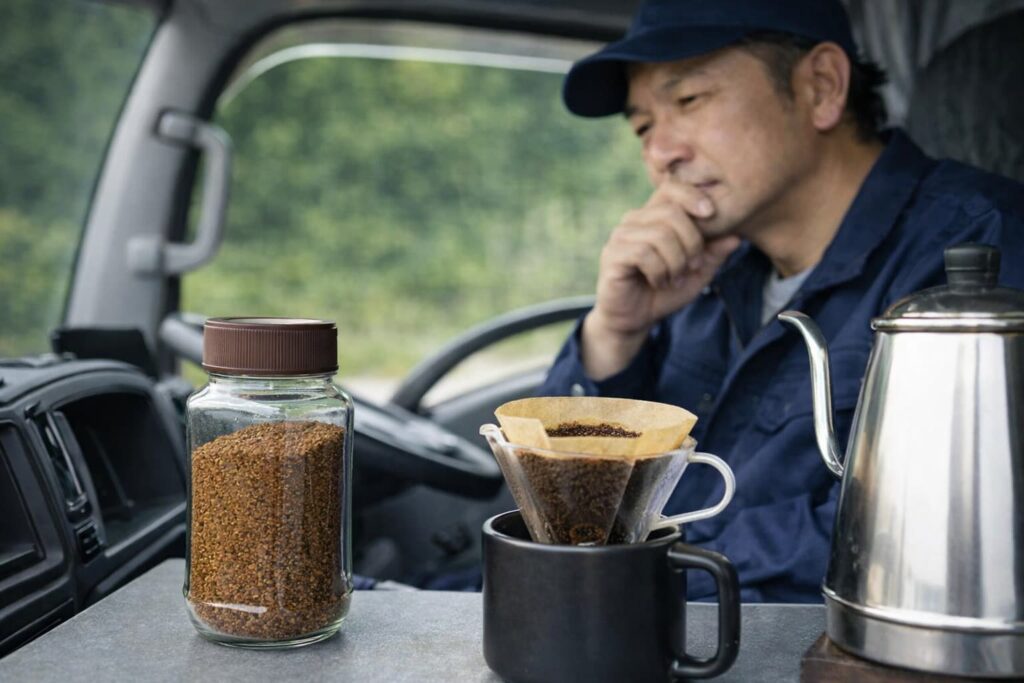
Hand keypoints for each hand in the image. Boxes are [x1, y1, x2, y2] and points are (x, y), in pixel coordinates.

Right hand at [581, 179, 740, 379]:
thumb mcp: (697, 273)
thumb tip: (736, 236)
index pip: (671, 188)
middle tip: (693, 266)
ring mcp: (620, 236)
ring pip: (661, 234)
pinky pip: (644, 253)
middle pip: (672, 212)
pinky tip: (659, 283)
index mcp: (653, 216)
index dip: (692, 196)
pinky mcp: (613, 255)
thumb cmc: (664, 292)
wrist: (635, 319)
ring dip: (676, 262)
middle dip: (692, 243)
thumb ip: (714, 254)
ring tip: (675, 279)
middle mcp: (634, 220)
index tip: (710, 214)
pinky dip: (660, 272)